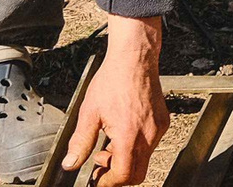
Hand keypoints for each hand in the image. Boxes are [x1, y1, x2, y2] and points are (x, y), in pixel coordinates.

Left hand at [64, 16, 167, 186]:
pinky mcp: (162, 121)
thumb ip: (80, 142)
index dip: (107, 182)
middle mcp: (149, 134)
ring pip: (143, 159)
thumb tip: (70, 164)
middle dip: (117, 175)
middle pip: (137, 173)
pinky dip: (135, 147)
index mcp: (129, 135)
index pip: (123, 174)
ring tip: (107, 143)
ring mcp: (158, 128)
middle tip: (100, 167)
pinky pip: (150, 144)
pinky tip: (120, 132)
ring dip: (124, 159)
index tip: (96, 180)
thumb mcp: (90, 112)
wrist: (134, 57)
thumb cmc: (113, 80)